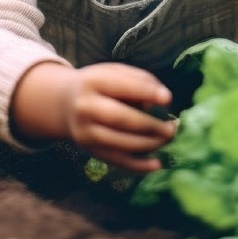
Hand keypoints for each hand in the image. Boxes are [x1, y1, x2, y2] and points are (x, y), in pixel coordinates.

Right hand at [12, 62, 174, 172]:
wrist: (65, 103)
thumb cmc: (99, 85)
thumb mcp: (113, 72)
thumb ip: (137, 80)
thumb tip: (158, 101)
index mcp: (92, 81)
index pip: (121, 86)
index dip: (146, 92)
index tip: (168, 99)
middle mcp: (85, 107)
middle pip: (121, 119)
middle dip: (150, 125)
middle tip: (172, 128)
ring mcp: (85, 131)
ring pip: (120, 143)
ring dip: (149, 144)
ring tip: (167, 139)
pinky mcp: (89, 150)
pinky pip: (116, 160)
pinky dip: (138, 166)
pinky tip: (156, 165)